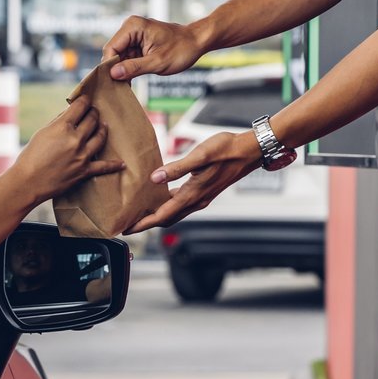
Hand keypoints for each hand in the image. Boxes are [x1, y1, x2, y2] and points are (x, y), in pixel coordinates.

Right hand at [13, 96, 123, 200]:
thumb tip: (70, 113)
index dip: (85, 100)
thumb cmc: (30, 157)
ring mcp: (82, 155)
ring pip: (100, 137)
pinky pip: (103, 166)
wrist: (28, 182)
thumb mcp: (42, 133)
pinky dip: (113, 165)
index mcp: (63, 127)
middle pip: (92, 120)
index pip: (80, 106)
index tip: (86, 99)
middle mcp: (75, 139)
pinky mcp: (84, 171)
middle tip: (94, 112)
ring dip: (103, 129)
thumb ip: (58, 122)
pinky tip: (121, 163)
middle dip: (94, 113)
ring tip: (104, 125)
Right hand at [102, 16, 208, 80]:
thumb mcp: (157, 62)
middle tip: (117, 89)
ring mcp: (133, 35)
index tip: (111, 84)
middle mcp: (130, 28)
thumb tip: (114, 73)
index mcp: (133, 26)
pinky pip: (127, 57)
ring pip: (119, 57)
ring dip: (122, 71)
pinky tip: (129, 81)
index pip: (111, 48)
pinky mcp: (137, 43)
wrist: (196, 42)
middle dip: (115, 70)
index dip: (109, 66)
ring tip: (124, 87)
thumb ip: (134, 68)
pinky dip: (128, 69)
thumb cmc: (181, 49)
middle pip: (113, 52)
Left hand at [125, 130, 262, 232]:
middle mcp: (197, 200)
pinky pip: (182, 205)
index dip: (143, 223)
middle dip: (147, 224)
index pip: (162, 215)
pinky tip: (161, 198)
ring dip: (157, 216)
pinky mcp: (204, 192)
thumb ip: (177, 168)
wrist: (250, 151)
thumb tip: (154, 178)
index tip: (127, 228)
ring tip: (140, 214)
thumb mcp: (201, 155)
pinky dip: (168, 206)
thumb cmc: (227, 149)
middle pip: (167, 219)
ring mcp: (202, 198)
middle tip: (129, 225)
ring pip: (175, 214)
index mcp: (193, 194)